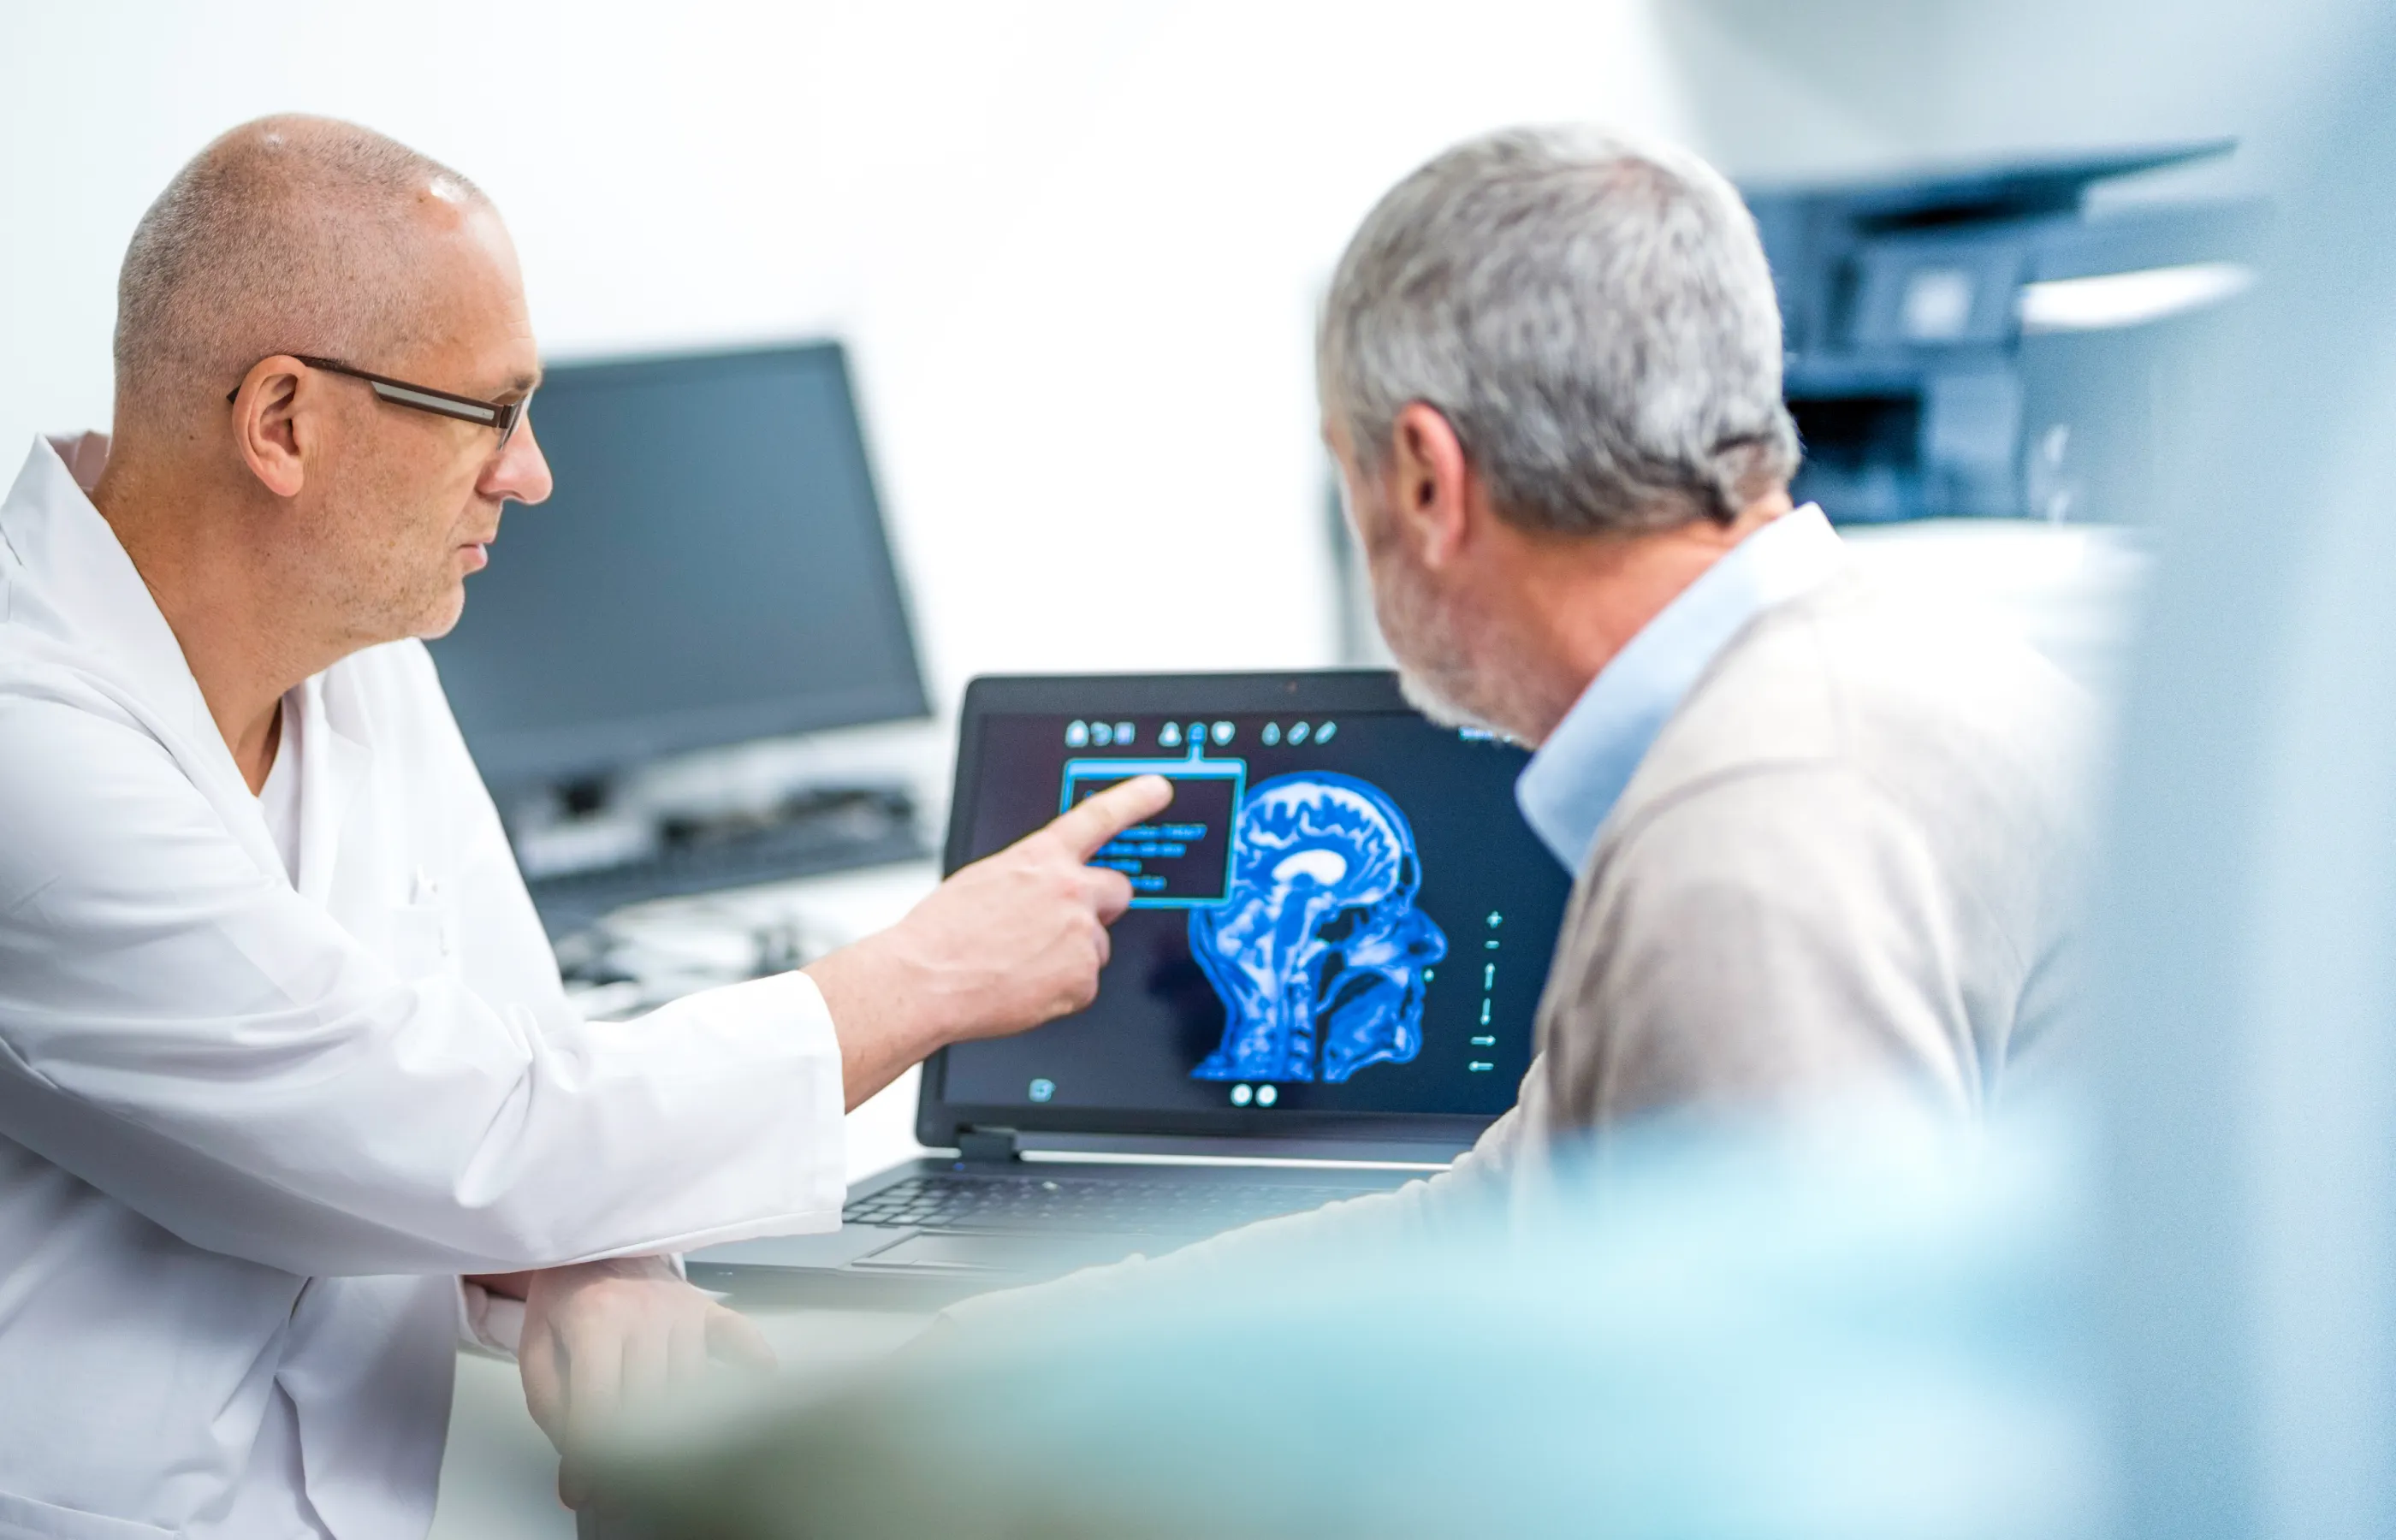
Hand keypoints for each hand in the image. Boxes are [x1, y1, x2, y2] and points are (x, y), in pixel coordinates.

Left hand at [517, 1257, 776, 1506]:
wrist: (594, 1241)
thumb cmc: (566, 1293)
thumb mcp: (536, 1345)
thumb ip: (551, 1404)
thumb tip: (574, 1460)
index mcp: (595, 1318)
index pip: (600, 1402)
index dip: (591, 1455)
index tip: (585, 1488)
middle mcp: (644, 1311)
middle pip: (650, 1402)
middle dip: (632, 1455)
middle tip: (617, 1484)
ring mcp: (682, 1307)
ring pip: (689, 1386)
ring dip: (675, 1426)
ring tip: (657, 1453)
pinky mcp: (706, 1306)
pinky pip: (738, 1336)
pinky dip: (751, 1361)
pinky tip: (758, 1381)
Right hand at [808, 774, 1173, 1106]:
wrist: (925, 981)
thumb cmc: (941, 933)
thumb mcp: (985, 880)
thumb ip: (1030, 877)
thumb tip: (1046, 889)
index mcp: (1040, 859)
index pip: (1097, 818)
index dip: (1133, 800)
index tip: (1158, 788)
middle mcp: (1068, 890)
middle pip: (1117, 892)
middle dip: (1099, 908)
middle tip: (1062, 928)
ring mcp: (1080, 934)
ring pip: (1096, 946)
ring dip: (1070, 957)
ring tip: (1021, 965)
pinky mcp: (1083, 978)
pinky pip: (1085, 985)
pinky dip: (1061, 991)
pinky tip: (1024, 988)